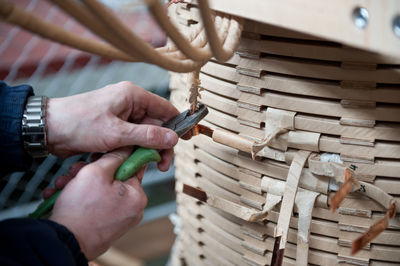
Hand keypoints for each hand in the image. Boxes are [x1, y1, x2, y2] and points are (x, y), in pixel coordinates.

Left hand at [46, 81, 179, 170]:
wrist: (48, 130)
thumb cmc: (79, 124)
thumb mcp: (117, 133)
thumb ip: (147, 137)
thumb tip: (173, 138)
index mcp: (133, 96)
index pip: (165, 109)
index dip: (178, 125)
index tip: (188, 140)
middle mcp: (129, 104)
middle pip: (156, 126)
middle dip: (160, 146)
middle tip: (161, 165)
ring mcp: (121, 116)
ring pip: (144, 135)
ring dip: (146, 151)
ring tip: (147, 167)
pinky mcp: (113, 128)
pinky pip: (131, 140)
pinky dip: (133, 151)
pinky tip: (132, 163)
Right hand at [50, 147, 146, 259]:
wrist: (64, 241)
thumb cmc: (81, 209)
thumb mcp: (96, 172)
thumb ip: (114, 157)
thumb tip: (127, 148)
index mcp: (137, 196)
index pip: (132, 167)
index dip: (113, 158)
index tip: (99, 156)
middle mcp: (132, 209)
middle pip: (113, 179)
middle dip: (90, 172)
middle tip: (75, 172)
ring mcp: (118, 219)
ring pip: (100, 191)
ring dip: (80, 184)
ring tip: (64, 185)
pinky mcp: (104, 226)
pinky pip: (94, 205)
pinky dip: (79, 199)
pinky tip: (62, 196)